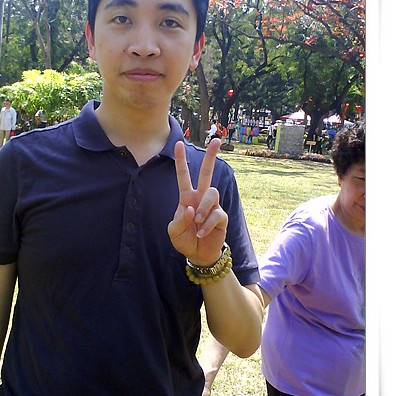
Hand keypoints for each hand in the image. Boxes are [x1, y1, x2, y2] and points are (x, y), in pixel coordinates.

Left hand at [168, 138, 227, 266]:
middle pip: (207, 173)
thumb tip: (190, 208)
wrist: (198, 254)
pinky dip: (206, 224)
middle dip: (211, 157)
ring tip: (196, 221)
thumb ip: (178, 220)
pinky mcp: (221, 217)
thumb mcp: (174, 231)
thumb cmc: (185, 239)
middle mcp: (201, 198)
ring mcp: (213, 206)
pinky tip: (201, 233)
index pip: (183, 175)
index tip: (178, 143)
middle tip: (216, 141)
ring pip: (212, 193)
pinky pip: (216, 214)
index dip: (181, 160)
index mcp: (187, 197)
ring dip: (202, 207)